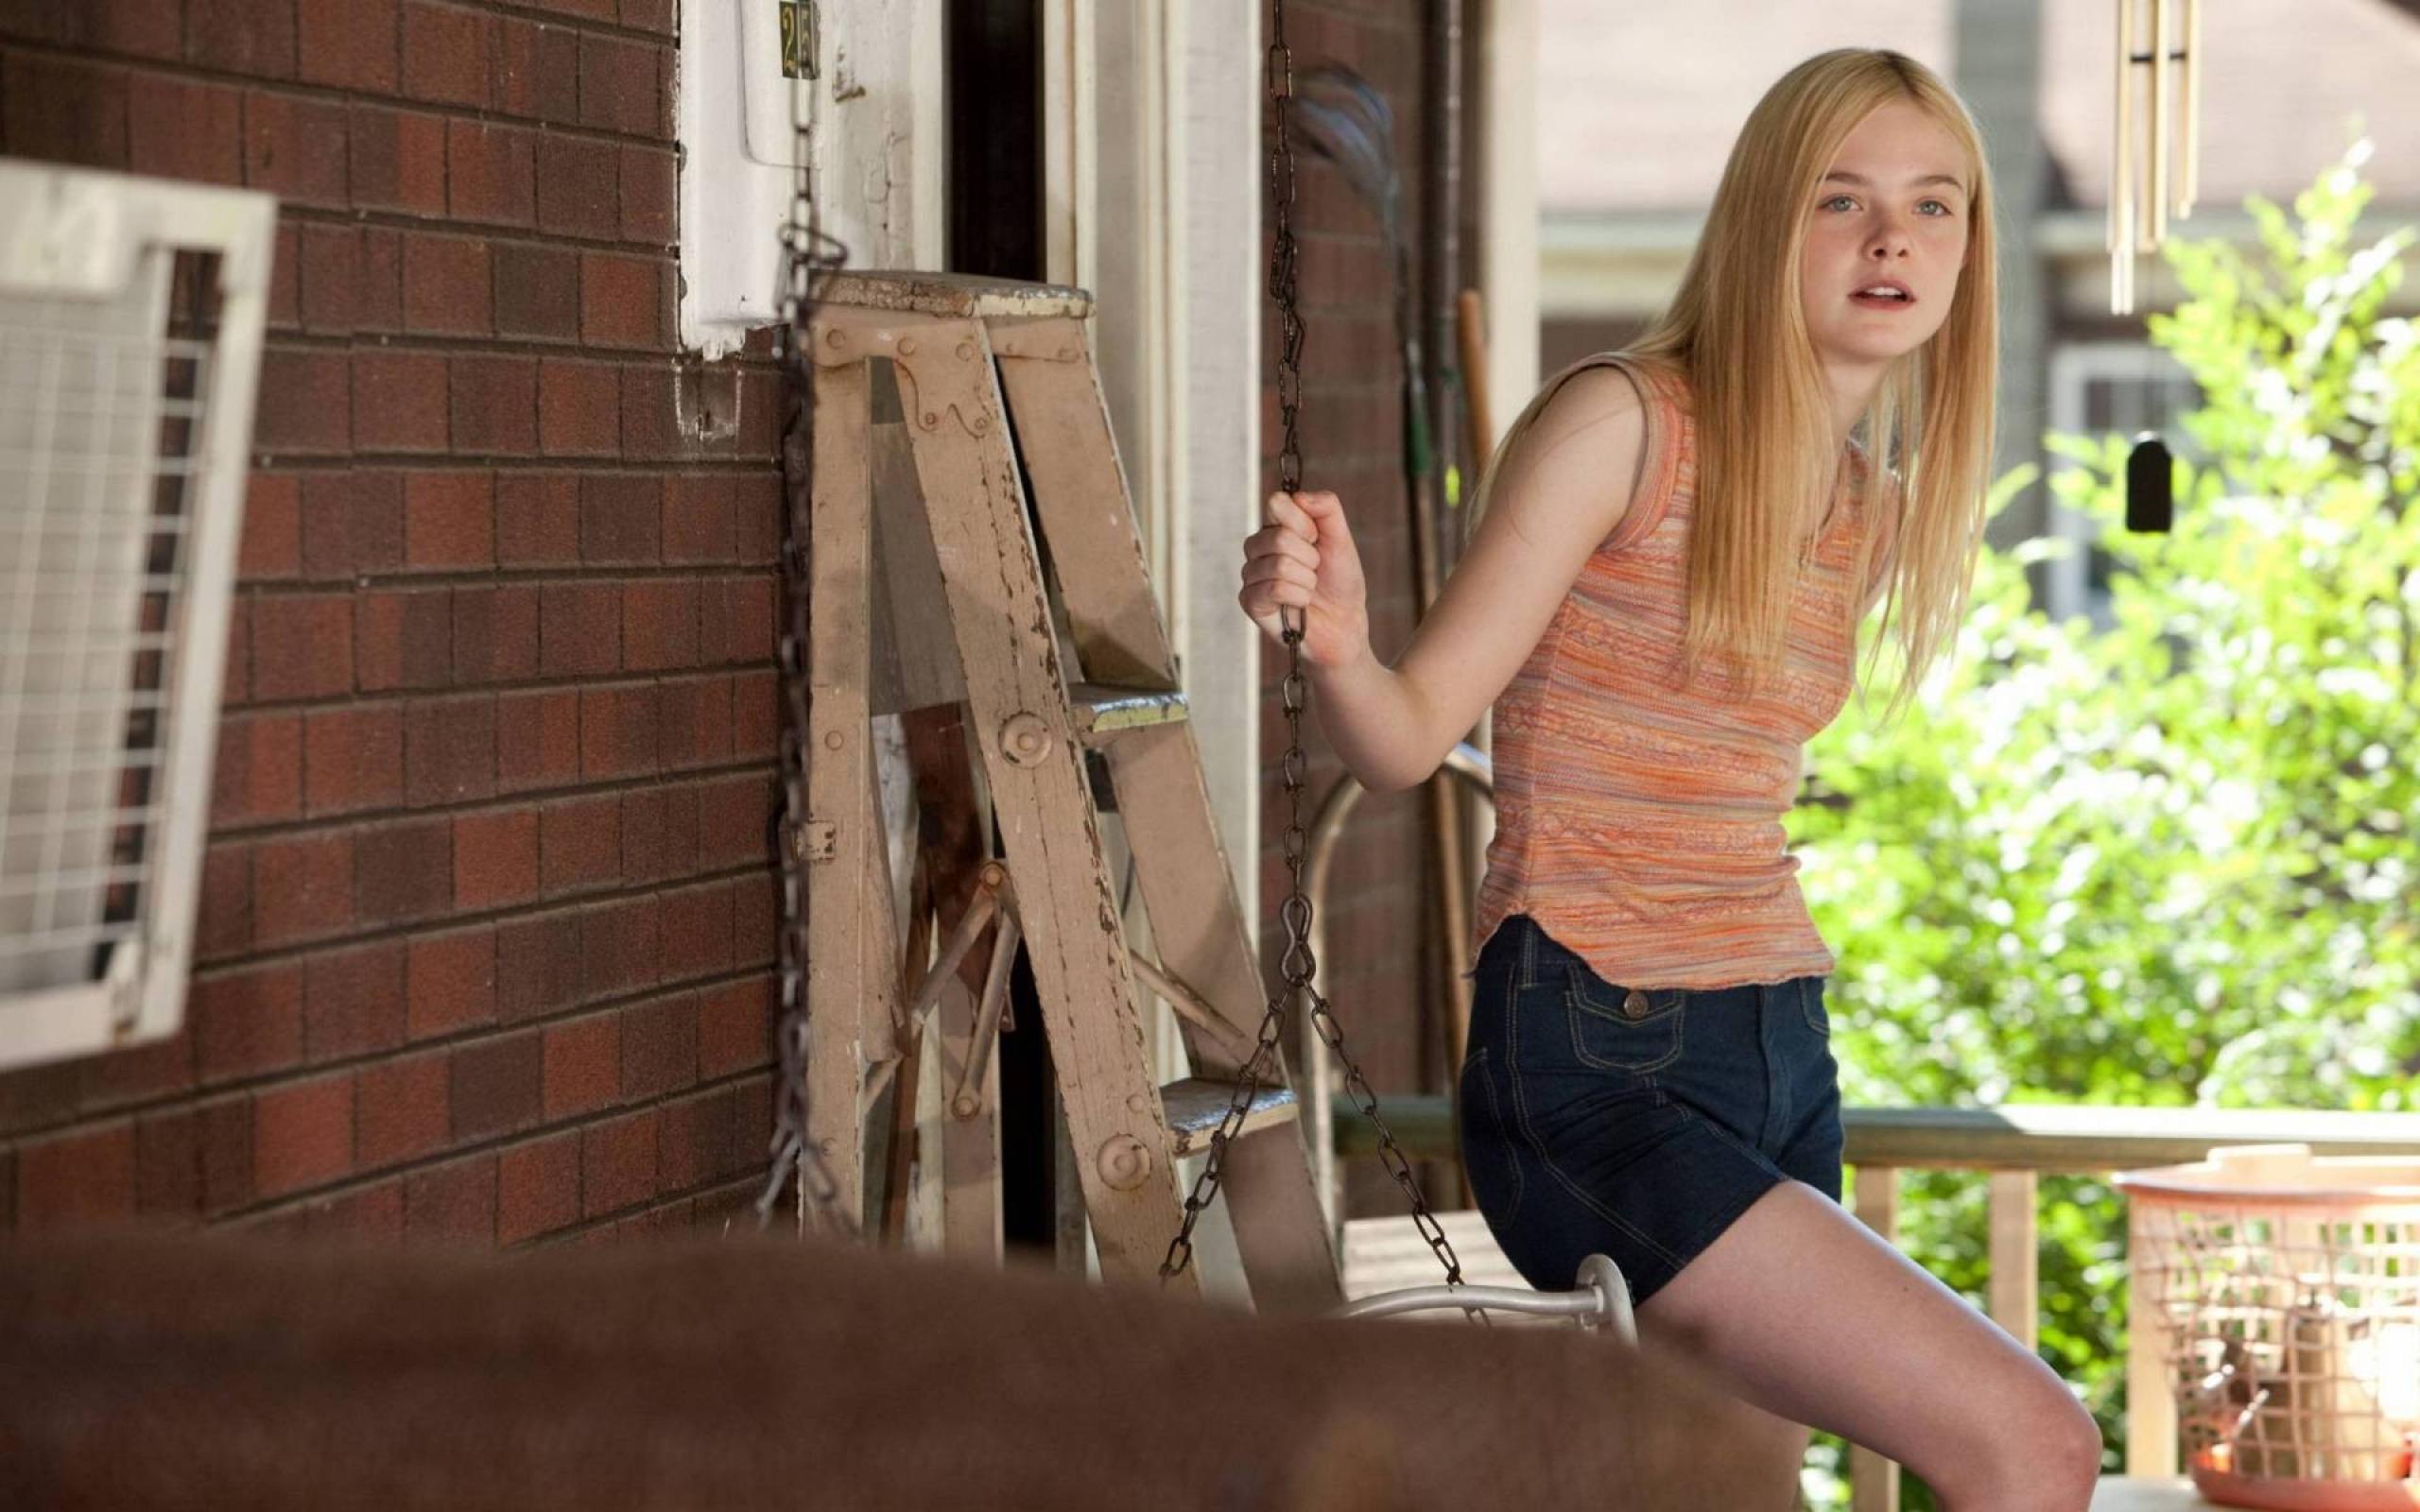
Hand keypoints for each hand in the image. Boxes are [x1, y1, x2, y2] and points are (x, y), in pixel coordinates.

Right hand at [1238, 490, 1370, 668]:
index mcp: (1276, 526)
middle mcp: (1258, 547)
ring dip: (1307, 580)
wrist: (1345, 623)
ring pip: (1278, 565)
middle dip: (1310, 558)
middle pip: (1278, 538)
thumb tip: (1298, 496)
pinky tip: (1300, 605)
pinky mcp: (1250, 601)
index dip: (1304, 524)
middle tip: (1315, 570)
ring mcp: (1251, 574)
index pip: (1277, 504)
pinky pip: (1274, 589)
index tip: (1316, 539)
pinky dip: (1298, 597)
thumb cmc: (1340, 580)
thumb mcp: (1341, 538)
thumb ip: (1327, 507)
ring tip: (1309, 588)